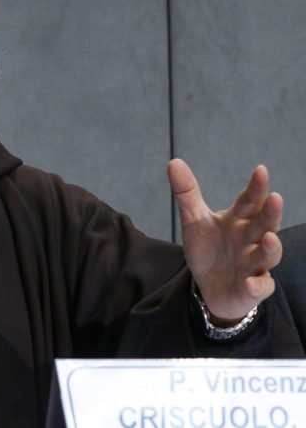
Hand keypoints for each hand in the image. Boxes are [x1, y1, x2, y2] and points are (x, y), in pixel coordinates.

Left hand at [169, 159, 282, 323]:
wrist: (210, 287)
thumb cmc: (209, 249)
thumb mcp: (194, 220)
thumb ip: (187, 193)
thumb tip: (174, 161)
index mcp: (238, 221)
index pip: (249, 201)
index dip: (256, 187)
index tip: (260, 170)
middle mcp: (251, 240)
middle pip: (264, 225)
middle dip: (271, 213)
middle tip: (276, 198)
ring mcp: (254, 265)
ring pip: (267, 255)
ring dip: (270, 248)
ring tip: (269, 238)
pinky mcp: (252, 289)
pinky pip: (259, 288)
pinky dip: (257, 286)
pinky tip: (251, 283)